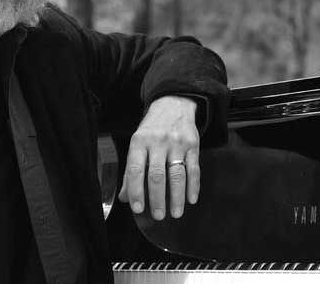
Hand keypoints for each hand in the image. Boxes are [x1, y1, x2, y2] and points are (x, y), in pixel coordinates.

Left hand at [118, 95, 199, 220]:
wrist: (173, 104)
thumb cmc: (152, 128)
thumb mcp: (137, 143)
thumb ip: (131, 170)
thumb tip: (125, 197)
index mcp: (139, 142)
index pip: (135, 169)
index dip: (136, 191)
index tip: (138, 208)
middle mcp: (158, 142)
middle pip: (157, 175)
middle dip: (157, 198)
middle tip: (158, 216)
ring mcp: (177, 143)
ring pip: (177, 175)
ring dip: (176, 197)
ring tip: (175, 213)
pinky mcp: (193, 145)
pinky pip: (194, 169)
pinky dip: (193, 186)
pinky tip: (191, 199)